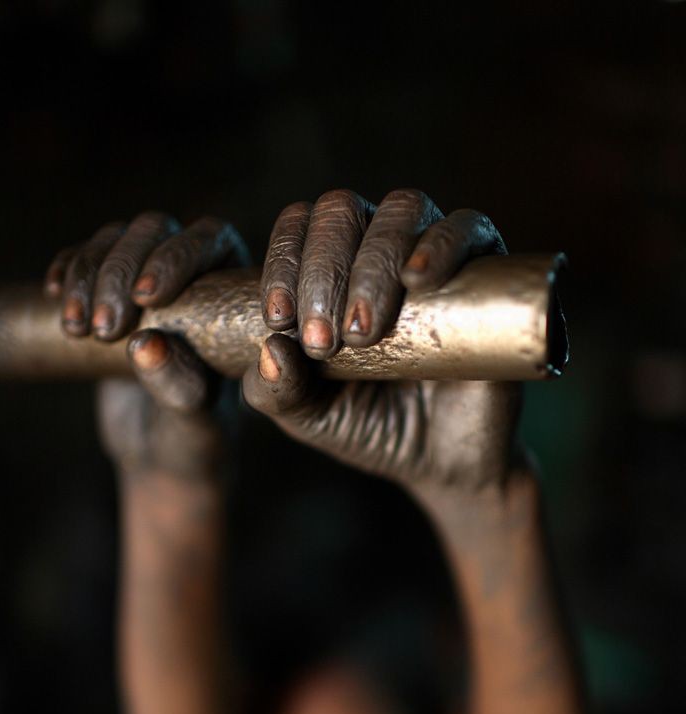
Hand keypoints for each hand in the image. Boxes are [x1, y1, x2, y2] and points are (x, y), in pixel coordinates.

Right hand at [44, 211, 249, 478]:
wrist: (161, 452)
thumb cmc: (196, 437)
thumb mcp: (194, 419)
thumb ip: (178, 383)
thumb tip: (144, 344)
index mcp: (235, 288)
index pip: (209, 239)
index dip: (175, 257)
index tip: (147, 298)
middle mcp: (196, 271)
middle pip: (154, 231)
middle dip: (121, 271)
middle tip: (106, 328)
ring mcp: (148, 275)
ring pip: (114, 240)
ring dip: (88, 275)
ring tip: (77, 330)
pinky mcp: (109, 289)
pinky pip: (82, 257)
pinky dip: (67, 271)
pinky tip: (54, 295)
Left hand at [242, 189, 520, 498]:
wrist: (441, 461)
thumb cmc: (369, 426)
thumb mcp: (308, 417)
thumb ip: (276, 391)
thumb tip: (269, 349)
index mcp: (328, 268)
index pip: (297, 229)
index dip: (282, 264)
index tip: (278, 320)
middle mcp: (378, 248)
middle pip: (342, 210)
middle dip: (323, 271)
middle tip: (324, 340)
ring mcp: (433, 253)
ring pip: (402, 209)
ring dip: (374, 262)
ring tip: (364, 331)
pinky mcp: (487, 269)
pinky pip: (469, 228)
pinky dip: (440, 244)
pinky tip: (418, 279)